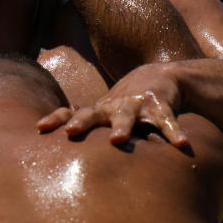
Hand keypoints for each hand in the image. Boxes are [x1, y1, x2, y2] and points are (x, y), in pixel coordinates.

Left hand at [37, 63, 188, 146]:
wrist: (160, 77)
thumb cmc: (124, 103)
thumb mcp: (103, 113)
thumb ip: (83, 124)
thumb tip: (54, 142)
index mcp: (98, 111)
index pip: (71, 114)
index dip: (56, 119)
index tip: (40, 128)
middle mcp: (113, 107)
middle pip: (93, 114)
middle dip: (82, 123)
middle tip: (70, 132)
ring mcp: (136, 104)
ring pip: (127, 116)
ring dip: (122, 127)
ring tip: (118, 140)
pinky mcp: (161, 106)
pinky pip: (167, 121)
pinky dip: (174, 133)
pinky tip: (181, 145)